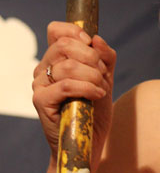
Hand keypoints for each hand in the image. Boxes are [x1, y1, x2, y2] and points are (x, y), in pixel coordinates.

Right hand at [32, 22, 115, 163]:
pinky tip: (98, 95)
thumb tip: (96, 39)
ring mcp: (40, 84)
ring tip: (102, 89)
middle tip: (103, 74)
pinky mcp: (40, 101)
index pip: (56, 31)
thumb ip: (105, 57)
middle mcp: (44, 69)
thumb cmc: (95, 110)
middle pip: (64, 45)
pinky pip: (65, 86)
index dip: (75, 32)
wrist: (89, 141)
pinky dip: (87, 88)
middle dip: (92, 57)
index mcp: (56, 59)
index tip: (92, 46)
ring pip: (68, 66)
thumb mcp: (106, 79)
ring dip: (93, 76)